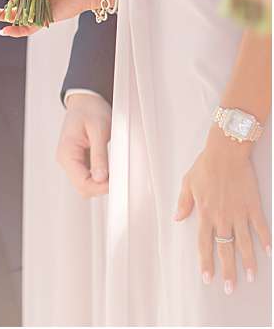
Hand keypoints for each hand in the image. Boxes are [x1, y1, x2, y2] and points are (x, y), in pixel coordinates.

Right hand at [56, 92, 111, 197]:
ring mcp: (71, 161)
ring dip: (100, 182)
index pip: (82, 183)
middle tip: (117, 175)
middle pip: (83, 187)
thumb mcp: (99, 131)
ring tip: (113, 168)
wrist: (85, 100)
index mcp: (67, 152)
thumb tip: (100, 178)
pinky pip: (88, 176)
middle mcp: (65, 159)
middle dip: (101, 186)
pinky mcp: (78, 160)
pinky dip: (100, 176)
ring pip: (86, 184)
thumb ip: (99, 155)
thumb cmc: (90, 111)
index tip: (116, 180)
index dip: (100, 186)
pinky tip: (107, 165)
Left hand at [175, 130, 271, 293]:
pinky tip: (269, 254)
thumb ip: (183, 203)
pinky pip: (261, 228)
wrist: (226, 153)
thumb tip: (177, 219)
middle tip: (229, 288)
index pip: (204, 244)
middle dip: (227, 270)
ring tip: (249, 278)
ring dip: (247, 262)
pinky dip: (266, 241)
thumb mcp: (187, 183)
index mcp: (205, 213)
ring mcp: (239, 213)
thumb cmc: (205, 166)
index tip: (208, 278)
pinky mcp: (253, 207)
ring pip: (244, 244)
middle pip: (225, 249)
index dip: (206, 262)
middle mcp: (222, 217)